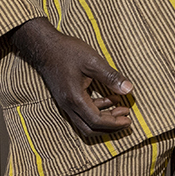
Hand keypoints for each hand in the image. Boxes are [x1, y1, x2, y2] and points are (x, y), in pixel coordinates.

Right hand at [8, 18, 133, 138]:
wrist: (45, 47)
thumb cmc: (68, 52)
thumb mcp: (93, 62)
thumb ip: (111, 77)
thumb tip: (129, 89)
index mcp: (75, 99)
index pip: (96, 121)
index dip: (114, 123)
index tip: (129, 119)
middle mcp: (68, 106)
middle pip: (90, 128)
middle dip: (110, 127)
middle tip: (127, 119)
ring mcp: (65, 103)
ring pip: (85, 122)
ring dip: (104, 119)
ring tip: (122, 108)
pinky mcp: (66, 98)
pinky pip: (82, 112)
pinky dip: (97, 110)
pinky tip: (110, 100)